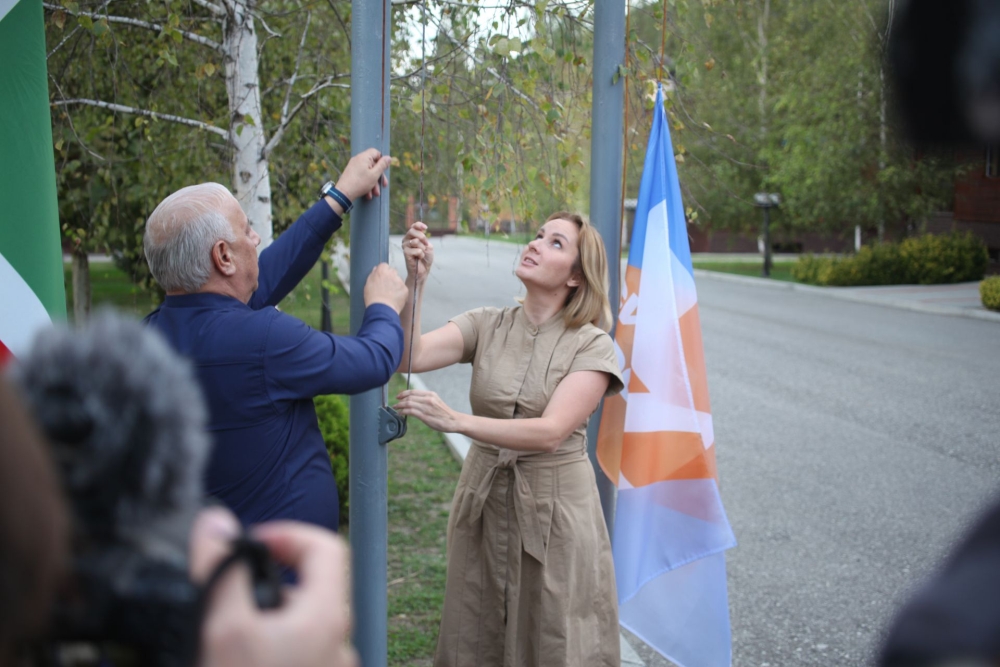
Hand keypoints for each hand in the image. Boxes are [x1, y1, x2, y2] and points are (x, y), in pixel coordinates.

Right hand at [190, 507, 357, 666]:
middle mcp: (340, 644)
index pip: (326, 546)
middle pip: (311, 588)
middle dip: (268, 583)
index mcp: (327, 618)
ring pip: (301, 623)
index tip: (249, 547)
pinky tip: (240, 657)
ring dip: (267, 616)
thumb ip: (222, 570)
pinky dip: (272, 644)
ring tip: (228, 632)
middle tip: (228, 595)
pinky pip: (299, 650)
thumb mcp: (221, 630)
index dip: (286, 534)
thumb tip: (217, 521)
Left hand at [334, 148, 391, 201]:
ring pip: (368, 172)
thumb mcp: (375, 175)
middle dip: (379, 177)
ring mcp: (353, 166)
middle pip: (373, 165)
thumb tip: (389, 157)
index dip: (382, 160)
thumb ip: (382, 165)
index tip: (385, 169)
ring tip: (375, 194)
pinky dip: (366, 184)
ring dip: (373, 183)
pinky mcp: (351, 173)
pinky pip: (361, 176)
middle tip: (383, 185)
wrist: (343, 193)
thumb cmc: (360, 183)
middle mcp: (358, 159)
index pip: (376, 152)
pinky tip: (368, 194)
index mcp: (364, 157)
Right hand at [363, 263, 407, 312]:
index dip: (383, 272)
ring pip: (398, 280)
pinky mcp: (405, 289)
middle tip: (386, 287)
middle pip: (393, 271)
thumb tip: (376, 269)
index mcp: (381, 271)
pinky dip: (400, 293)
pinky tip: (394, 298)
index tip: (381, 278)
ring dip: (396, 285)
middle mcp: (392, 273)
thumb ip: (373, 274)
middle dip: (390, 277)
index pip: (384, 266)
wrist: (381, 309)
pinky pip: (403, 289)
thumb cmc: (373, 298)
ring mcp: (400, 281)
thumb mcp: (368, 284)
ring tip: (390, 295)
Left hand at [393, 389, 460, 432]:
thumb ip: (426, 400)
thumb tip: (414, 401)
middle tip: (395, 404)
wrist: (454, 421)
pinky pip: (410, 411)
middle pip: (409, 397)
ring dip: (400, 406)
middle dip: (400, 400)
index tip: (398, 396)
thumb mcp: (436, 402)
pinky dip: (403, 412)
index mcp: (430, 394)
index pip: (413, 391)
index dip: (404, 393)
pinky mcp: (425, 415)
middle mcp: (428, 398)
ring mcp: (426, 407)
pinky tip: (401, 414)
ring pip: (408, 403)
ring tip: (396, 409)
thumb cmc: (444, 413)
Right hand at [401, 222, 432, 283]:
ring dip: (422, 248)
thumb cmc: (425, 258)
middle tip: (425, 244)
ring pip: (415, 241)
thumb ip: (424, 238)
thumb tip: (421, 232)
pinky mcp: (405, 253)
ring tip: (421, 253)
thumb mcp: (428, 246)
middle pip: (412, 231)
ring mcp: (405, 246)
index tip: (426, 228)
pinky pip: (417, 250)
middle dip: (422, 237)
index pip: (413, 226)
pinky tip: (418, 258)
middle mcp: (406, 240)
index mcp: (412, 236)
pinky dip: (421, 254)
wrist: (423, 270)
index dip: (419, 225)